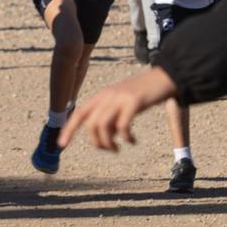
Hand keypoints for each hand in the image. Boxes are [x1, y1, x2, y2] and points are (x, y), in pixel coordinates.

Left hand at [61, 67, 177, 152]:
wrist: (165, 77)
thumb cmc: (144, 93)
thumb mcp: (122, 101)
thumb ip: (111, 114)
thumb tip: (104, 136)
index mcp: (102, 95)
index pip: (79, 113)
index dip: (68, 129)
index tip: (61, 144)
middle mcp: (108, 95)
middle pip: (90, 124)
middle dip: (97, 142)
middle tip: (111, 150)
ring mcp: (120, 98)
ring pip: (102, 126)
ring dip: (109, 143)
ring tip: (118, 148)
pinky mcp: (134, 102)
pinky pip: (122, 126)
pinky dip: (126, 138)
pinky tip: (133, 141)